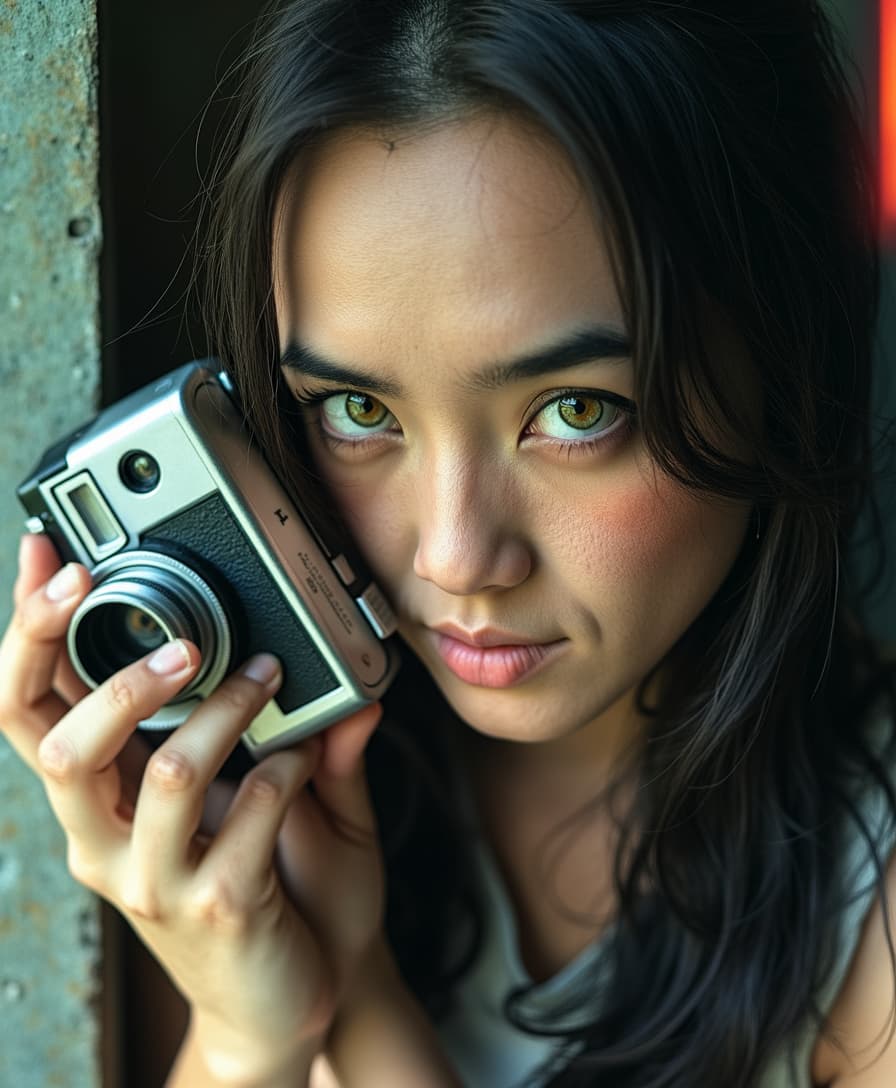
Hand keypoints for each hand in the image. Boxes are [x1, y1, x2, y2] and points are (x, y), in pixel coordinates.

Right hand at [0, 534, 385, 1079]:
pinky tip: (306, 759)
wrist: (288, 1002)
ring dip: (227, 712)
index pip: (36, 711)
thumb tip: (295, 657)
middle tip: (180, 639)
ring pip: (166, 775)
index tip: (45, 555)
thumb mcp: (254, 801)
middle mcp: (106, 843)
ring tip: (269, 675)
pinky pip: (247, 821)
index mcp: (103, 802)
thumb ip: (273, 735)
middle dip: (108, 676)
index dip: (29, 634)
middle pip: (58, 746)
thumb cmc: (266, 893)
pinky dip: (285, 774)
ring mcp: (155, 881)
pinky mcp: (216, 910)